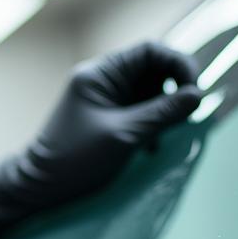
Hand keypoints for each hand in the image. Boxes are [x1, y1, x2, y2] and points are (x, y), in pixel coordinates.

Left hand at [25, 41, 200, 197]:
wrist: (39, 188)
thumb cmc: (75, 159)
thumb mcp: (123, 135)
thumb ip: (161, 113)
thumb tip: (198, 96)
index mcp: (100, 73)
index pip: (150, 51)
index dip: (178, 64)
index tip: (195, 92)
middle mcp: (103, 80)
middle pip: (152, 70)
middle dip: (172, 91)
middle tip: (184, 116)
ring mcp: (104, 100)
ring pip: (148, 93)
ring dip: (163, 112)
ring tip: (163, 137)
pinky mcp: (107, 120)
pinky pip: (139, 112)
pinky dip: (152, 125)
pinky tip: (151, 147)